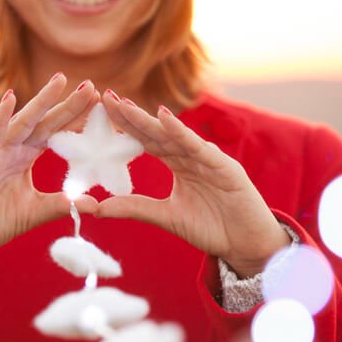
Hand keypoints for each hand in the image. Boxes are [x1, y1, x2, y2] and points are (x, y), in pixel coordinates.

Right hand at [0, 73, 99, 264]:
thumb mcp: (34, 213)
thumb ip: (61, 205)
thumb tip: (95, 205)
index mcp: (25, 158)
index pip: (55, 134)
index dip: (75, 120)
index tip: (99, 104)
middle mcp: (11, 150)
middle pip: (44, 122)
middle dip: (66, 105)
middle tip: (90, 85)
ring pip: (22, 123)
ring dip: (41, 102)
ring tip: (61, 81)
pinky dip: (0, 119)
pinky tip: (10, 99)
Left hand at [97, 91, 289, 277]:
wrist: (246, 245)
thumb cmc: (212, 228)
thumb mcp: (166, 217)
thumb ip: (134, 208)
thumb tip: (95, 207)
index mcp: (179, 164)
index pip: (146, 140)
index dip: (124, 126)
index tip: (99, 112)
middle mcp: (192, 156)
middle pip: (156, 132)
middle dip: (131, 115)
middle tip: (104, 96)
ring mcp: (209, 159)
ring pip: (173, 135)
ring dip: (148, 119)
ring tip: (124, 104)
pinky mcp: (225, 167)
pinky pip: (199, 148)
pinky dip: (182, 133)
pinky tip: (164, 118)